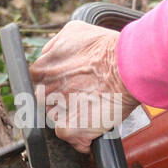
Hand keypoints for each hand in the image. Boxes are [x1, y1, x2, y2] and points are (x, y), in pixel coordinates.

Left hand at [28, 21, 140, 152]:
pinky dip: (79, 136)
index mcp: (41, 70)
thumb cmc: (107, 49)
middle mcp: (45, 91)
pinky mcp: (70, 128)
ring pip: (56, 119)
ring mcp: (55, 111)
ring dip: (70, 116)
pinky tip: (91, 126)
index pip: (37, 82)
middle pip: (45, 102)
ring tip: (91, 107)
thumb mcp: (74, 31)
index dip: (54, 84)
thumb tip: (47, 55)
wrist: (130, 66)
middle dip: (60, 100)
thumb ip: (54, 45)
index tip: (69, 84)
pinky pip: (67, 135)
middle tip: (82, 95)